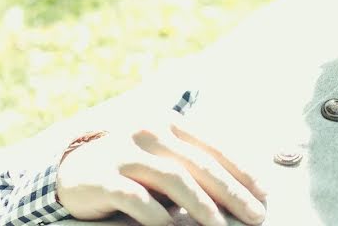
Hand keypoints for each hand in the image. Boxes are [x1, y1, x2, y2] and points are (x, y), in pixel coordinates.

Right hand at [57, 111, 265, 225]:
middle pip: (200, 163)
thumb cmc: (133, 164)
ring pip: (173, 178)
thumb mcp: (165, 155)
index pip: (214, 146)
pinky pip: (135, 197)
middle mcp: (149, 131)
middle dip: (232, 192)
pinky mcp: (103, 177)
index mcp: (170, 123)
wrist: (73, 167)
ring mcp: (125, 152)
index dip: (242, 170)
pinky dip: (157, 215)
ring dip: (202, 205)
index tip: (264, 193)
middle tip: (255, 215)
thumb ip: (194, 162)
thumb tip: (241, 189)